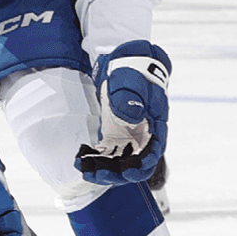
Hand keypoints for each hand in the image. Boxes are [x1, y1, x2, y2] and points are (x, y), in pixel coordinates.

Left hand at [76, 40, 169, 185]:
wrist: (125, 62)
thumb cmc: (134, 69)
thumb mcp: (132, 79)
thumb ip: (132, 97)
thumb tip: (131, 117)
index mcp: (155, 122)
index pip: (153, 151)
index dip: (141, 166)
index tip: (127, 172)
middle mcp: (144, 133)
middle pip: (136, 162)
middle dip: (118, 172)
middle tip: (98, 173)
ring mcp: (129, 134)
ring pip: (119, 161)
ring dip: (105, 169)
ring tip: (86, 170)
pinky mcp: (115, 133)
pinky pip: (106, 152)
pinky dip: (95, 158)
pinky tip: (81, 160)